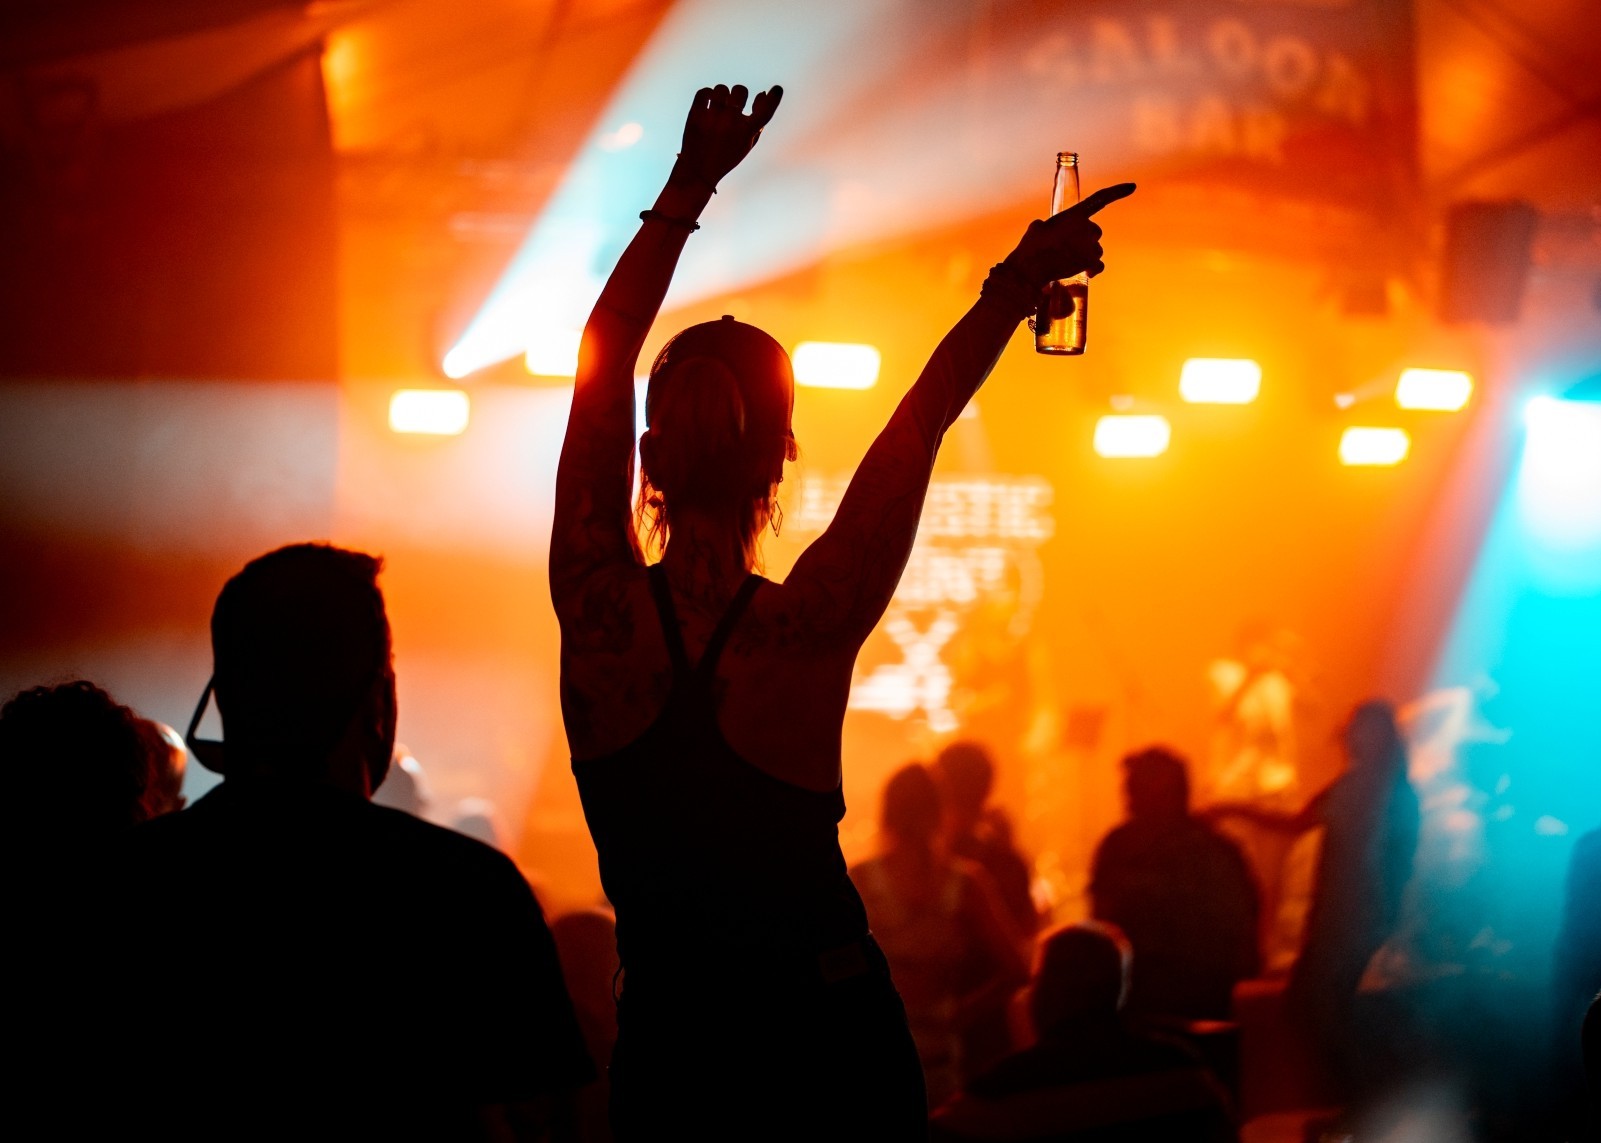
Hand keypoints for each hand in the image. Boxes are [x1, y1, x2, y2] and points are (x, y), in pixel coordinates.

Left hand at [676, 84, 782, 190]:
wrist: (698, 171)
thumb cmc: (726, 156)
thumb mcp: (746, 144)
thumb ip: (758, 121)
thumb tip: (762, 93)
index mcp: (746, 132)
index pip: (767, 110)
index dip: (775, 98)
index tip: (777, 89)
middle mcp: (730, 122)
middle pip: (740, 90)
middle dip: (738, 94)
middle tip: (733, 103)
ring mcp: (712, 117)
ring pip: (721, 89)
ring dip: (721, 95)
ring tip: (718, 106)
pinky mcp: (696, 115)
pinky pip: (704, 91)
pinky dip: (707, 95)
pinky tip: (708, 104)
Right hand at [1004, 182, 1135, 287]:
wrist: (1030, 268)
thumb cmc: (1030, 248)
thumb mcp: (1036, 228)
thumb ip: (1048, 224)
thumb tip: (1044, 229)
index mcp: (1074, 214)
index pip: (1100, 198)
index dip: (1118, 191)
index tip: (1133, 186)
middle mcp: (1086, 227)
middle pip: (1095, 232)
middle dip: (1085, 239)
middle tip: (1066, 248)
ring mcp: (1089, 245)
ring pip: (1096, 250)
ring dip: (1086, 255)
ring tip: (1068, 260)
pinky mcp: (1090, 262)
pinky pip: (1098, 265)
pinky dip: (1093, 269)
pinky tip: (1085, 272)